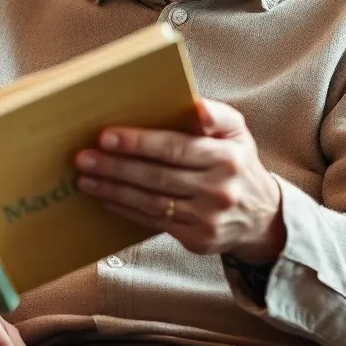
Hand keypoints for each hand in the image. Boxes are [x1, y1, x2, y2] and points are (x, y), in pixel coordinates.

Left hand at [75, 98, 285, 261]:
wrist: (261, 216)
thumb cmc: (236, 162)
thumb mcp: (236, 131)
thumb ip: (214, 115)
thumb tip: (195, 105)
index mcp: (226, 157)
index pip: (174, 148)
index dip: (138, 143)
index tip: (106, 136)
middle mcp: (219, 189)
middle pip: (157, 177)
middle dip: (115, 167)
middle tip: (84, 158)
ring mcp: (208, 218)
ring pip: (150, 202)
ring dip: (113, 190)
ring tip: (85, 179)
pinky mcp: (198, 240)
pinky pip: (153, 222)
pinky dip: (126, 209)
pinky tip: (105, 197)